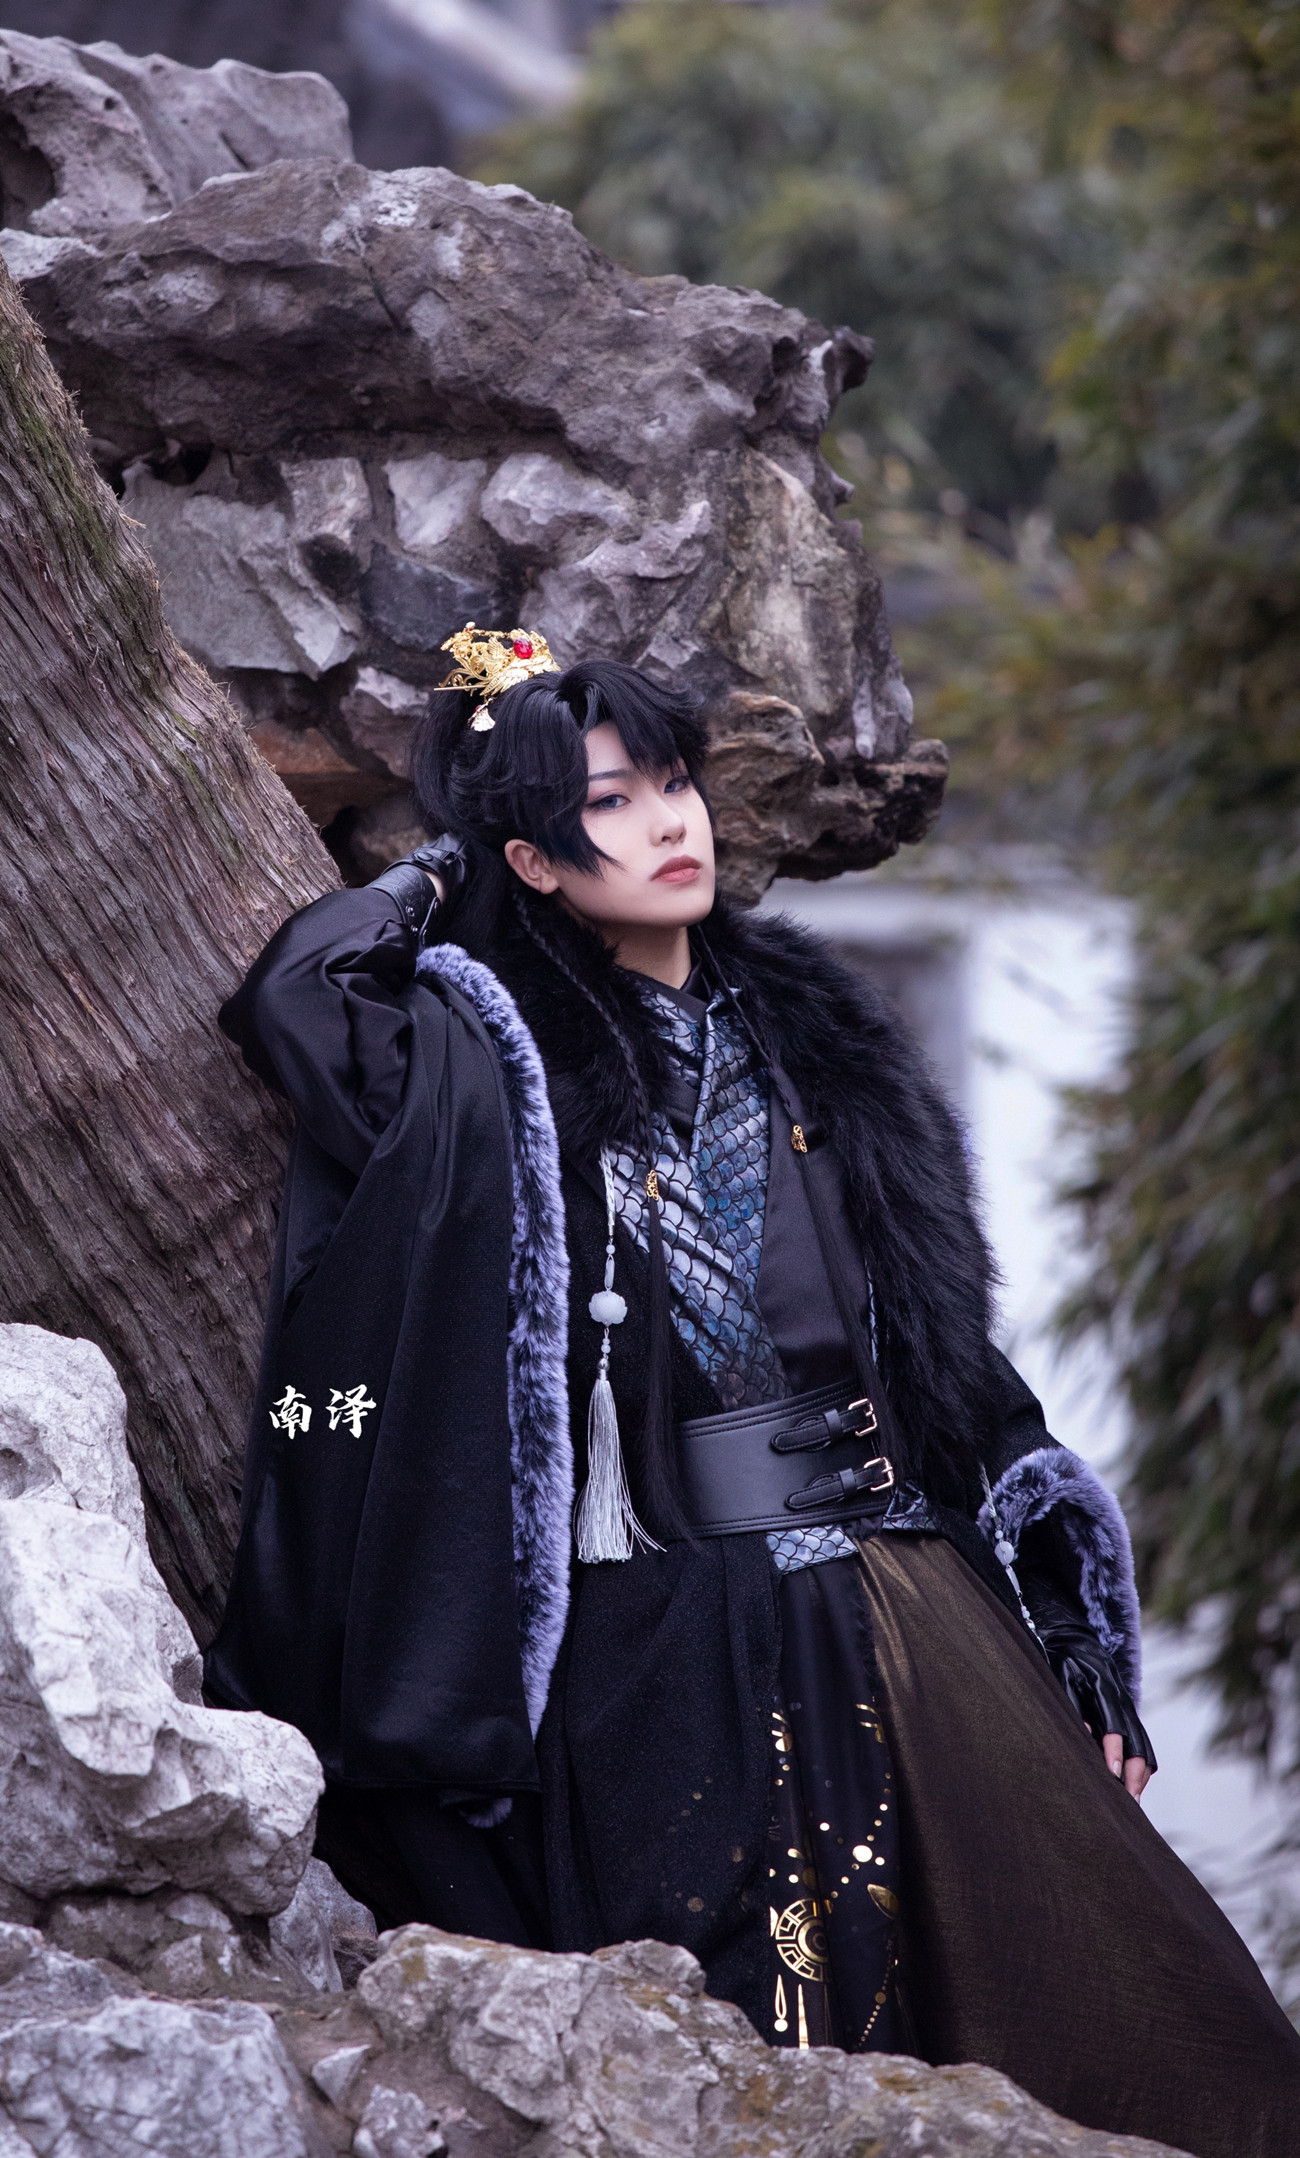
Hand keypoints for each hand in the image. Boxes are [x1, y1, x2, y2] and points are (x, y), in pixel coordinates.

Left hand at [1048, 1639, 1157, 1803]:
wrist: (1076, 1638)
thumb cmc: (1063, 1659)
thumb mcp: (1061, 1677)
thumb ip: (1072, 1707)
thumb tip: (1084, 1735)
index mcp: (1104, 1690)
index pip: (1114, 1726)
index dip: (1114, 1750)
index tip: (1112, 1774)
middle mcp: (1123, 1702)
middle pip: (1139, 1744)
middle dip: (1135, 1775)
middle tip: (1129, 1803)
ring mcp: (1129, 1710)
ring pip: (1145, 1749)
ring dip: (1141, 1776)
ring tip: (1132, 1804)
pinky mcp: (1129, 1716)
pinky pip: (1143, 1746)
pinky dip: (1142, 1768)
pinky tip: (1133, 1787)